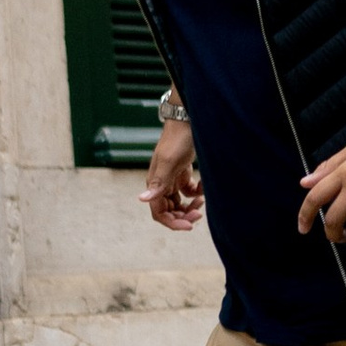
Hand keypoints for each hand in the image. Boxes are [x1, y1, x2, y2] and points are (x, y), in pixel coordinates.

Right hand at [141, 117, 205, 233]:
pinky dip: (196, 193)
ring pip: (179, 203)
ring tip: (201, 200)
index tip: (190, 225)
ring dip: (190, 206)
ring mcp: (172, 178)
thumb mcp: (169, 161)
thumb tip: (142, 199)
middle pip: (170, 210)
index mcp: (155, 183)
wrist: (187, 120)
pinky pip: (188, 191)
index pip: (159, 213)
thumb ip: (158, 182)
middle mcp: (161, 183)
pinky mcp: (183, 173)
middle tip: (199, 213)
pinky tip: (203, 188)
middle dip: (184, 215)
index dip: (172, 223)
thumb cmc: (177, 139)